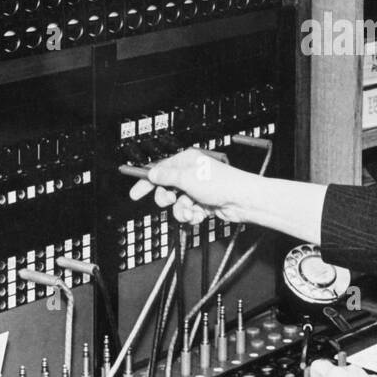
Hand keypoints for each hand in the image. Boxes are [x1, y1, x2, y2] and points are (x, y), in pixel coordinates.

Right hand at [128, 148, 259, 225]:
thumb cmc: (221, 183)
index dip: (147, 181)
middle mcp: (192, 174)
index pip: (160, 170)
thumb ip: (166, 176)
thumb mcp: (187, 178)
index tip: (135, 192)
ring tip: (190, 211)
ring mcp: (198, 190)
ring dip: (181, 211)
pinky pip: (189, 212)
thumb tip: (152, 174)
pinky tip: (200, 214)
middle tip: (170, 201)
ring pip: (178, 204)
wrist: (241, 200)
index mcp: (187, 161)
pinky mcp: (204, 203)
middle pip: (166, 189)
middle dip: (166, 199)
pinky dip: (193, 215)